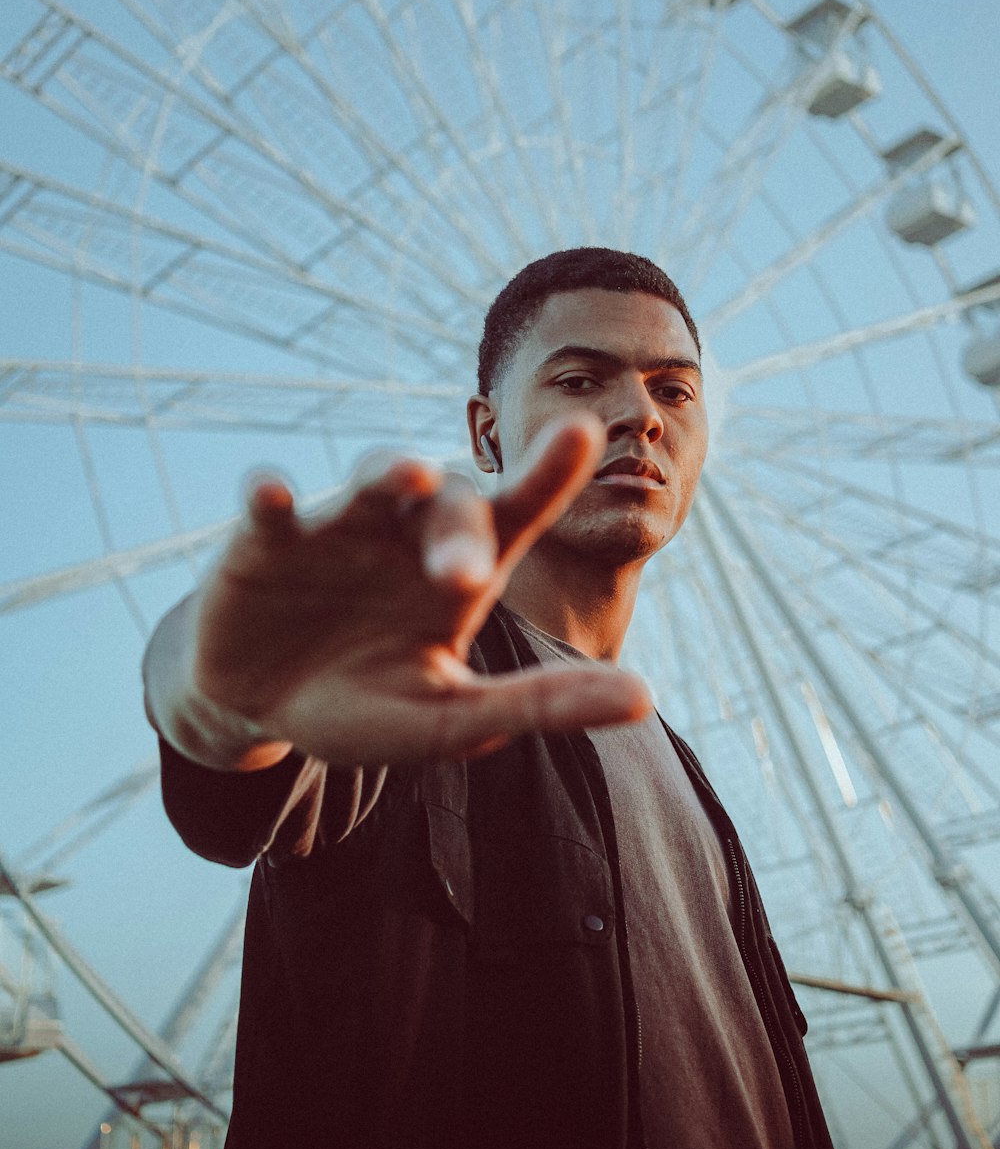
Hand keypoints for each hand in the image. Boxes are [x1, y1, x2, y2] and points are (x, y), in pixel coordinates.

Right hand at [150, 416, 650, 768]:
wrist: (265, 705)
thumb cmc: (366, 702)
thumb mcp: (452, 717)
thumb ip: (542, 703)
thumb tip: (645, 699)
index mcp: (462, 570)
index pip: (516, 514)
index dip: (548, 474)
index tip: (584, 431)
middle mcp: (407, 535)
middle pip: (450, 505)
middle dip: (459, 533)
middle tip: (463, 579)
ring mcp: (339, 529)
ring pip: (371, 478)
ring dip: (389, 473)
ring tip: (410, 478)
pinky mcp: (266, 540)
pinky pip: (270, 506)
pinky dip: (270, 496)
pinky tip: (271, 496)